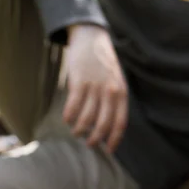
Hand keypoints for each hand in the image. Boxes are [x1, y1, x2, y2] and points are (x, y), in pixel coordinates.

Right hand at [62, 24, 127, 151]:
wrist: (92, 38)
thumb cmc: (104, 64)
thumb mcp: (116, 81)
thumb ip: (114, 100)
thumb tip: (108, 125)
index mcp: (122, 92)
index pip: (120, 122)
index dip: (114, 139)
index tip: (109, 150)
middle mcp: (110, 91)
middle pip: (103, 123)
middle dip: (95, 138)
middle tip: (89, 144)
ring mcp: (95, 86)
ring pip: (87, 117)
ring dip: (80, 129)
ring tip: (76, 131)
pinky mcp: (79, 81)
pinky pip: (73, 105)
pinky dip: (69, 116)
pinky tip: (67, 119)